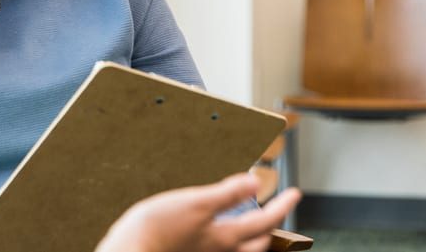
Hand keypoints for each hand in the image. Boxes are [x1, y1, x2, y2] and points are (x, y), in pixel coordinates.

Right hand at [95, 174, 301, 251]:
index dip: (283, 205)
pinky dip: (229, 239)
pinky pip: (221, 249)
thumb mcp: (195, 202)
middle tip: (274, 209)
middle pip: (257, 242)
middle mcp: (221, 251)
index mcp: (226, 237)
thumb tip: (254, 181)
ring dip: (250, 235)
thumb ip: (226, 193)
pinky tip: (216, 229)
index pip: (266, 221)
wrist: (130, 251)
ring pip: (240, 249)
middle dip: (269, 226)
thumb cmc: (158, 229)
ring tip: (249, 220)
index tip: (295, 192)